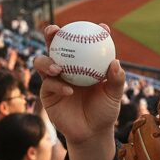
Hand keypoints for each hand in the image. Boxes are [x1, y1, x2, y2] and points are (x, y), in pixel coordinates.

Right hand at [35, 24, 124, 146]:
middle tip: (55, 30)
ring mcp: (54, 79)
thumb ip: (116, 80)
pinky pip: (48, 85)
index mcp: (81, 63)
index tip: (101, 27)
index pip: (83, 43)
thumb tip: (116, 62)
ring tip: (58, 67)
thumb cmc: (104, 111)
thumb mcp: (113, 95)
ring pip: (43, 63)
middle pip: (55, 46)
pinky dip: (58, 86)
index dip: (89, 30)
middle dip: (52, 34)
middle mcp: (66, 67)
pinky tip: (68, 90)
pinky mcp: (47, 93)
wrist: (91, 132)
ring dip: (47, 61)